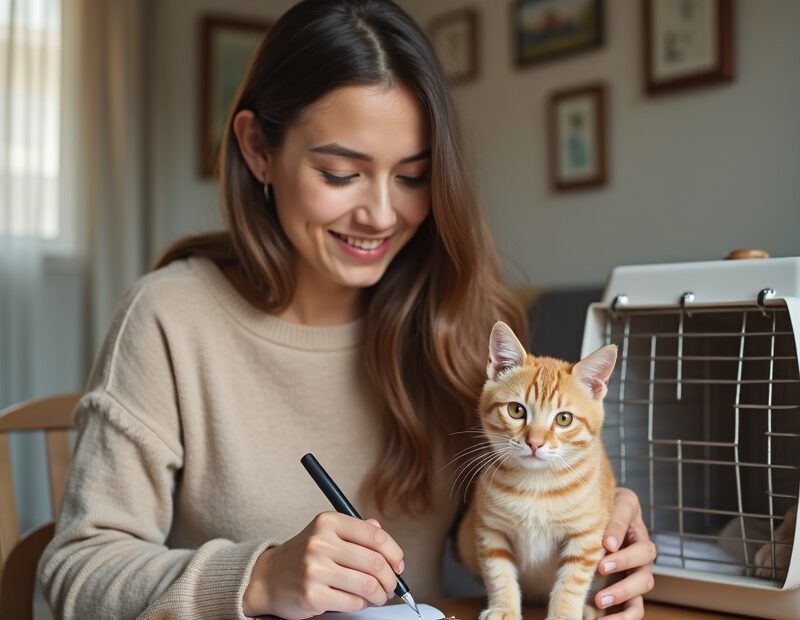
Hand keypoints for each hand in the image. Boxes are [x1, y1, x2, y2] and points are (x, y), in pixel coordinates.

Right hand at [243, 513, 403, 618]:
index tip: (398, 564)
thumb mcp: (328, 533)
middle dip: (391, 579)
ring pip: (367, 585)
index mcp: (328, 522)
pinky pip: (353, 602)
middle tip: (391, 585)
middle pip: (375, 563)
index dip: (395, 553)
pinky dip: (361, 604)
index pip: (375, 536)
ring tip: (378, 595)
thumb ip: (359, 531)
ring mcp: (315, 569)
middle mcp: (320, 543)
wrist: (268, 577)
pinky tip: (357, 600)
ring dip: (380, 595)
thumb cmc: (304, 555)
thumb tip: (389, 545)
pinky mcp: (312, 595)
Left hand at [594, 488, 656, 618]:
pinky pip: (634, 608)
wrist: (589, 522)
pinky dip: (622, 617)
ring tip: (599, 600)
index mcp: (634, 525)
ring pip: (643, 585)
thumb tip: (608, 544)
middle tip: (600, 568)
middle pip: (644, 560)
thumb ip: (608, 521)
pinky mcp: (630, 592)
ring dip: (622, 593)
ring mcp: (638, 571)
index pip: (631, 525)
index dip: (620, 535)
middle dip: (623, 564)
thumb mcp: (602, 508)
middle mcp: (641, 549)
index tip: (605, 543)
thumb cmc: (595, 512)